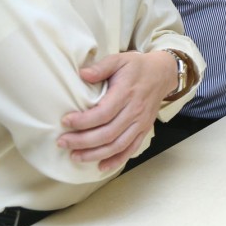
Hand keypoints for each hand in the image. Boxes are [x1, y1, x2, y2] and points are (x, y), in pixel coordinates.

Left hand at [57, 50, 175, 171]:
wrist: (163, 73)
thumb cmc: (137, 67)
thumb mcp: (120, 59)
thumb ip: (101, 67)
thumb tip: (82, 74)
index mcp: (126, 93)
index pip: (103, 113)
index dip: (83, 121)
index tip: (65, 121)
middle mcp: (135, 111)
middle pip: (107, 133)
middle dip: (82, 141)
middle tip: (63, 142)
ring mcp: (141, 122)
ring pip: (117, 145)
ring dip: (95, 154)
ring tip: (75, 156)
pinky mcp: (144, 129)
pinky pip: (131, 148)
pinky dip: (116, 160)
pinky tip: (101, 166)